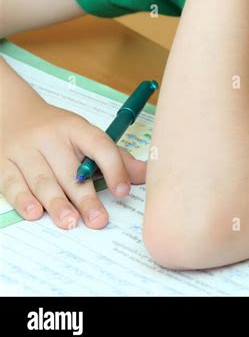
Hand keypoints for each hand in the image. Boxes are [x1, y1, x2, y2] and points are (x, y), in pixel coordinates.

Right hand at [0, 95, 146, 229]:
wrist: (15, 113)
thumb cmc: (58, 132)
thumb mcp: (85, 136)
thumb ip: (115, 157)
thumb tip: (147, 174)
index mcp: (76, 128)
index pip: (98, 145)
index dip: (113, 167)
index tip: (123, 191)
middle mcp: (50, 137)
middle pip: (70, 170)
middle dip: (85, 198)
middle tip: (98, 220)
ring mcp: (25, 149)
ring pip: (42, 179)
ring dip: (57, 203)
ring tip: (70, 222)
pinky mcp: (5, 163)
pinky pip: (13, 183)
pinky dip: (23, 200)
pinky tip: (35, 213)